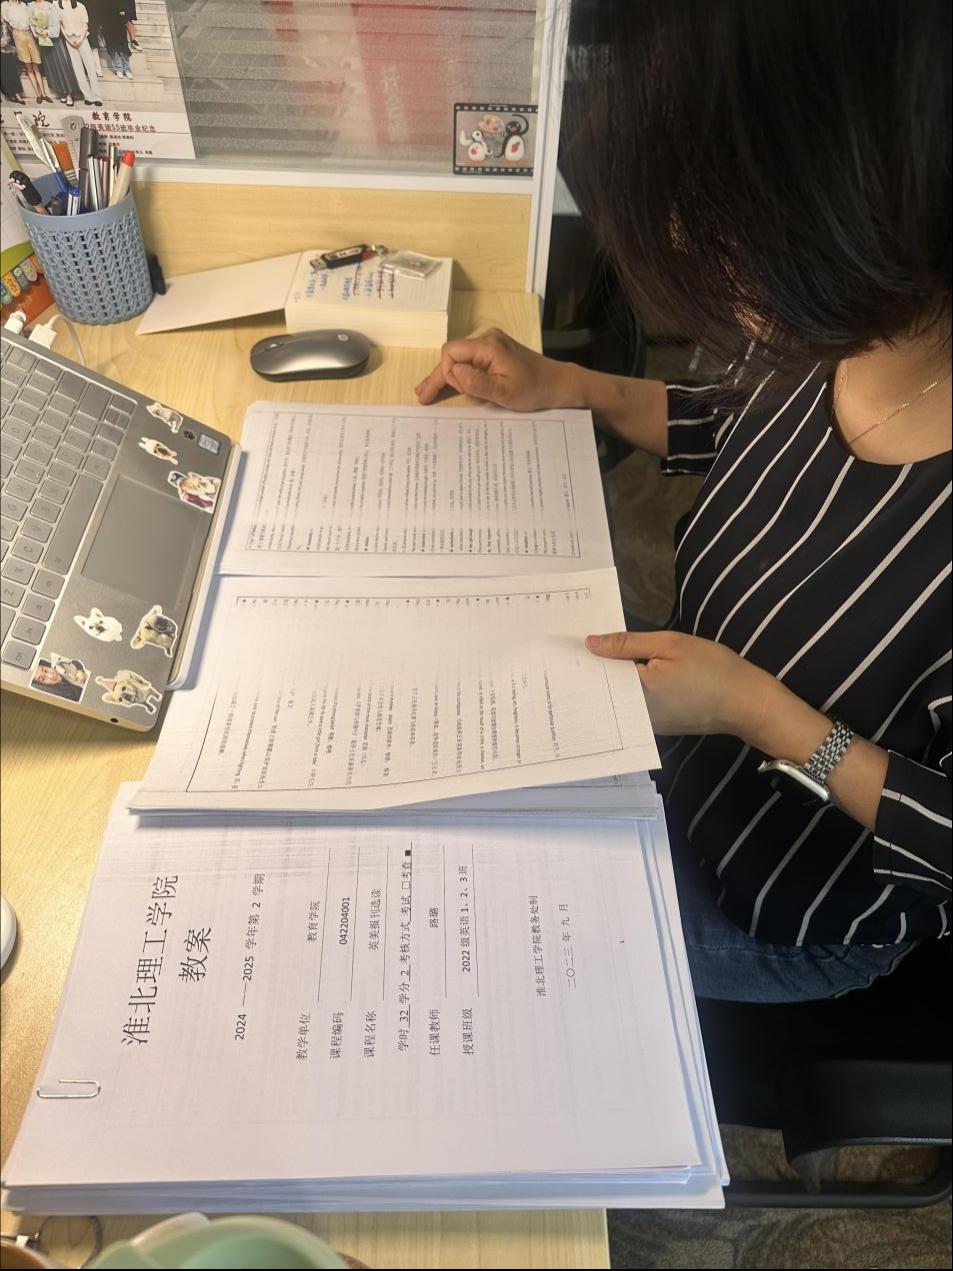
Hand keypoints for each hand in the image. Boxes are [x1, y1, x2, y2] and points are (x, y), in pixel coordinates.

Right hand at [415, 328, 576, 410]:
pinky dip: (458, 373)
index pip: (452, 352)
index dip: (446, 372)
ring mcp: (491, 344)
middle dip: (438, 376)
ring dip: (446, 376)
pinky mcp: (494, 352)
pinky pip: (469, 361)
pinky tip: (446, 384)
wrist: (557, 383)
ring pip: (459, 358)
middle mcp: (486, 339)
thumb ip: (477, 382)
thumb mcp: (505, 392)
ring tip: (427, 393)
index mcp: (488, 346)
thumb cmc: (533, 389)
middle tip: (422, 397)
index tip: (453, 391)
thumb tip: (452, 373)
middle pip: (452, 354)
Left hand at [586, 629, 774, 738]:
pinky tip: (625, 673)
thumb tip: (590, 643)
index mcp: (633, 693)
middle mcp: (634, 715)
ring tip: (596, 655)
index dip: (582, 658)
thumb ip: (627, 643)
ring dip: (609, 680)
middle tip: (577, 644)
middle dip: (593, 668)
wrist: (747, 702)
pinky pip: (633, 706)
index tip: (564, 644)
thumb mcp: (669, 644)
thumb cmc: (712, 668)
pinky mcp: (658, 726)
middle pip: (604, 690)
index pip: (596, 676)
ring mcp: (646, 724)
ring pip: (617, 699)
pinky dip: (627, 690)